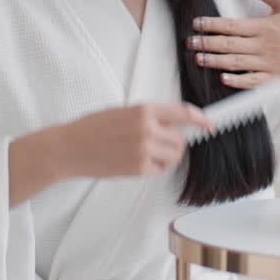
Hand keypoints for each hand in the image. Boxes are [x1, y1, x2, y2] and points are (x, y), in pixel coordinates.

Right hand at [58, 103, 213, 177]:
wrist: (69, 147)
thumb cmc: (92, 128)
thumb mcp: (123, 111)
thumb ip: (149, 116)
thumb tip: (175, 124)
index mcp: (143, 109)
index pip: (183, 113)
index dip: (201, 119)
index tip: (210, 124)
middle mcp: (146, 128)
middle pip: (181, 140)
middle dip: (175, 143)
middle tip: (160, 144)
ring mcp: (143, 149)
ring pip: (174, 156)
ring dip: (166, 156)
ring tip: (147, 152)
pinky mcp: (137, 168)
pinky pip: (159, 169)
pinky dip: (154, 167)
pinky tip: (137, 161)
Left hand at [188, 0, 279, 89]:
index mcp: (264, 27)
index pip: (231, 25)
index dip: (211, 24)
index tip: (197, 24)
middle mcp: (264, 46)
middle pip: (229, 45)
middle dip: (207, 43)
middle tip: (191, 42)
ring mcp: (268, 63)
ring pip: (237, 63)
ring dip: (216, 61)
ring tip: (199, 58)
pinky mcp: (274, 76)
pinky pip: (253, 81)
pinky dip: (238, 81)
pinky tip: (224, 78)